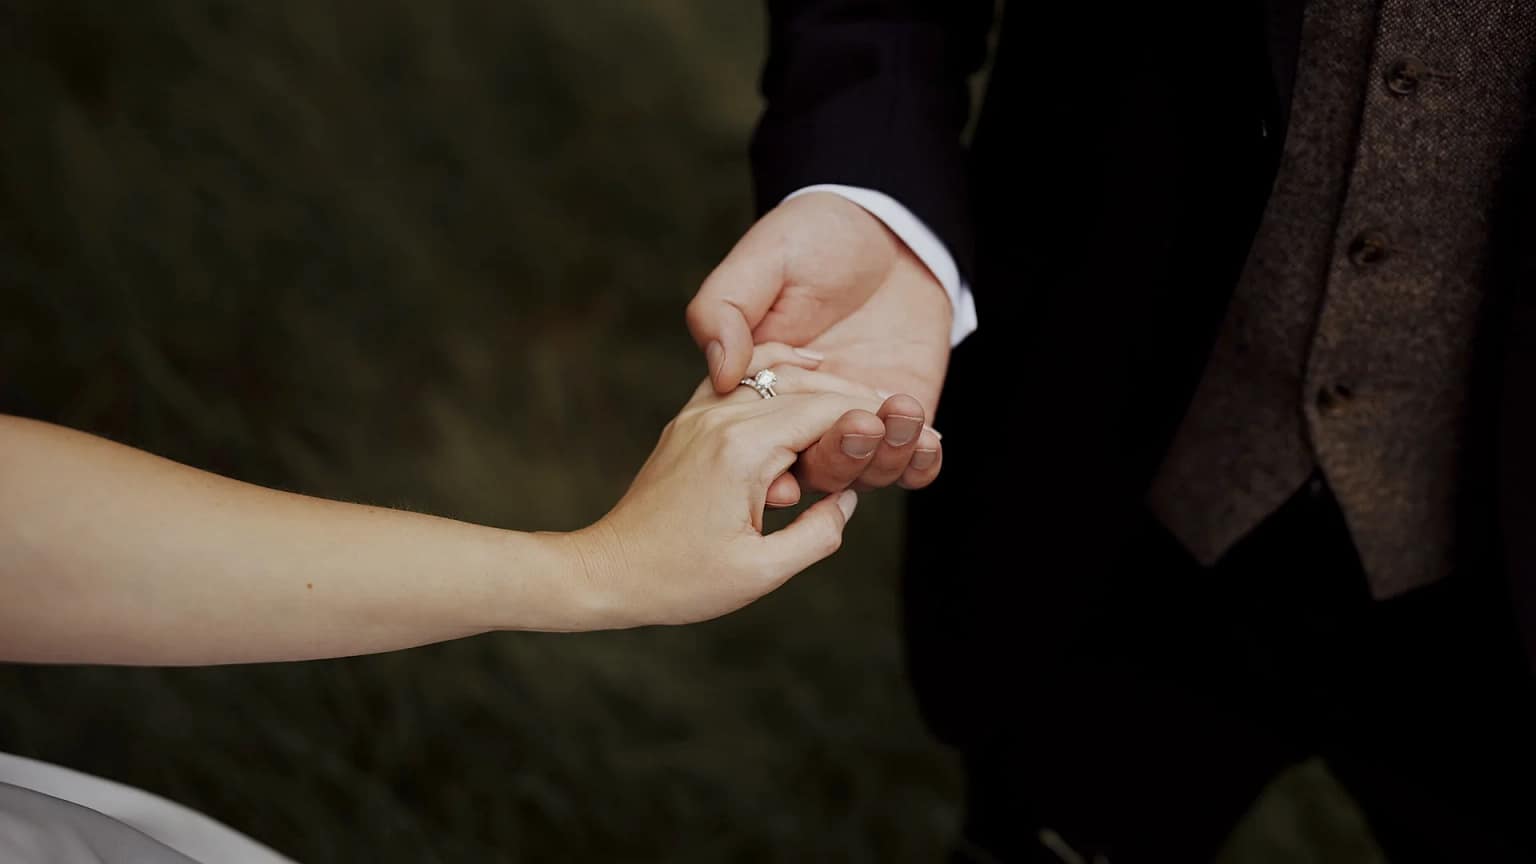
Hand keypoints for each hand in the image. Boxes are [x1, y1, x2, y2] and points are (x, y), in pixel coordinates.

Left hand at [569, 357, 895, 627]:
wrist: (606, 571)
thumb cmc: (679, 581)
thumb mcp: (760, 572)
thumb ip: (817, 535)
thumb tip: (849, 502)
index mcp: (742, 450)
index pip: (825, 411)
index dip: (873, 419)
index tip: (913, 433)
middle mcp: (719, 418)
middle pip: (804, 385)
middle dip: (856, 396)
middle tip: (899, 415)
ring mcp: (699, 416)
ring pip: (772, 373)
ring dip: (818, 382)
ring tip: (860, 398)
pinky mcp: (687, 423)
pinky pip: (738, 380)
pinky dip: (775, 374)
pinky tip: (803, 381)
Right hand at [686, 192, 948, 501]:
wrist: (888, 227)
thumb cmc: (813, 237)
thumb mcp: (760, 261)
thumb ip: (724, 311)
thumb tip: (719, 375)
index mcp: (758, 390)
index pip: (757, 449)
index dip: (769, 473)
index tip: (788, 478)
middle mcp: (805, 417)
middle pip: (816, 469)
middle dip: (840, 456)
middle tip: (860, 423)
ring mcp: (857, 422)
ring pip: (866, 472)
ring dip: (885, 456)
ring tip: (900, 409)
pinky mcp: (905, 421)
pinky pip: (913, 464)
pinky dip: (921, 463)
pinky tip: (927, 438)